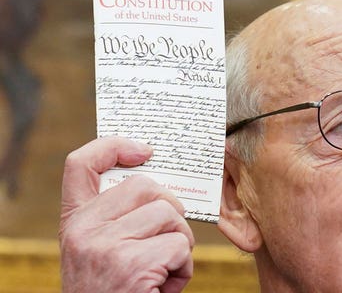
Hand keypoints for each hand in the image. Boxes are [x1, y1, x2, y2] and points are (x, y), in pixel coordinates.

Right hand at [59, 136, 194, 291]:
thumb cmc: (115, 289)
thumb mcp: (103, 249)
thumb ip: (118, 217)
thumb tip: (160, 182)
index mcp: (74, 221)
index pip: (80, 163)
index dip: (113, 145)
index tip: (145, 150)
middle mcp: (83, 230)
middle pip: (147, 186)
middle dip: (171, 211)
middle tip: (166, 241)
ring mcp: (105, 246)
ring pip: (170, 215)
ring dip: (180, 243)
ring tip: (162, 269)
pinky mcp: (131, 265)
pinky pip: (180, 247)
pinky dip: (184, 268)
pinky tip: (164, 286)